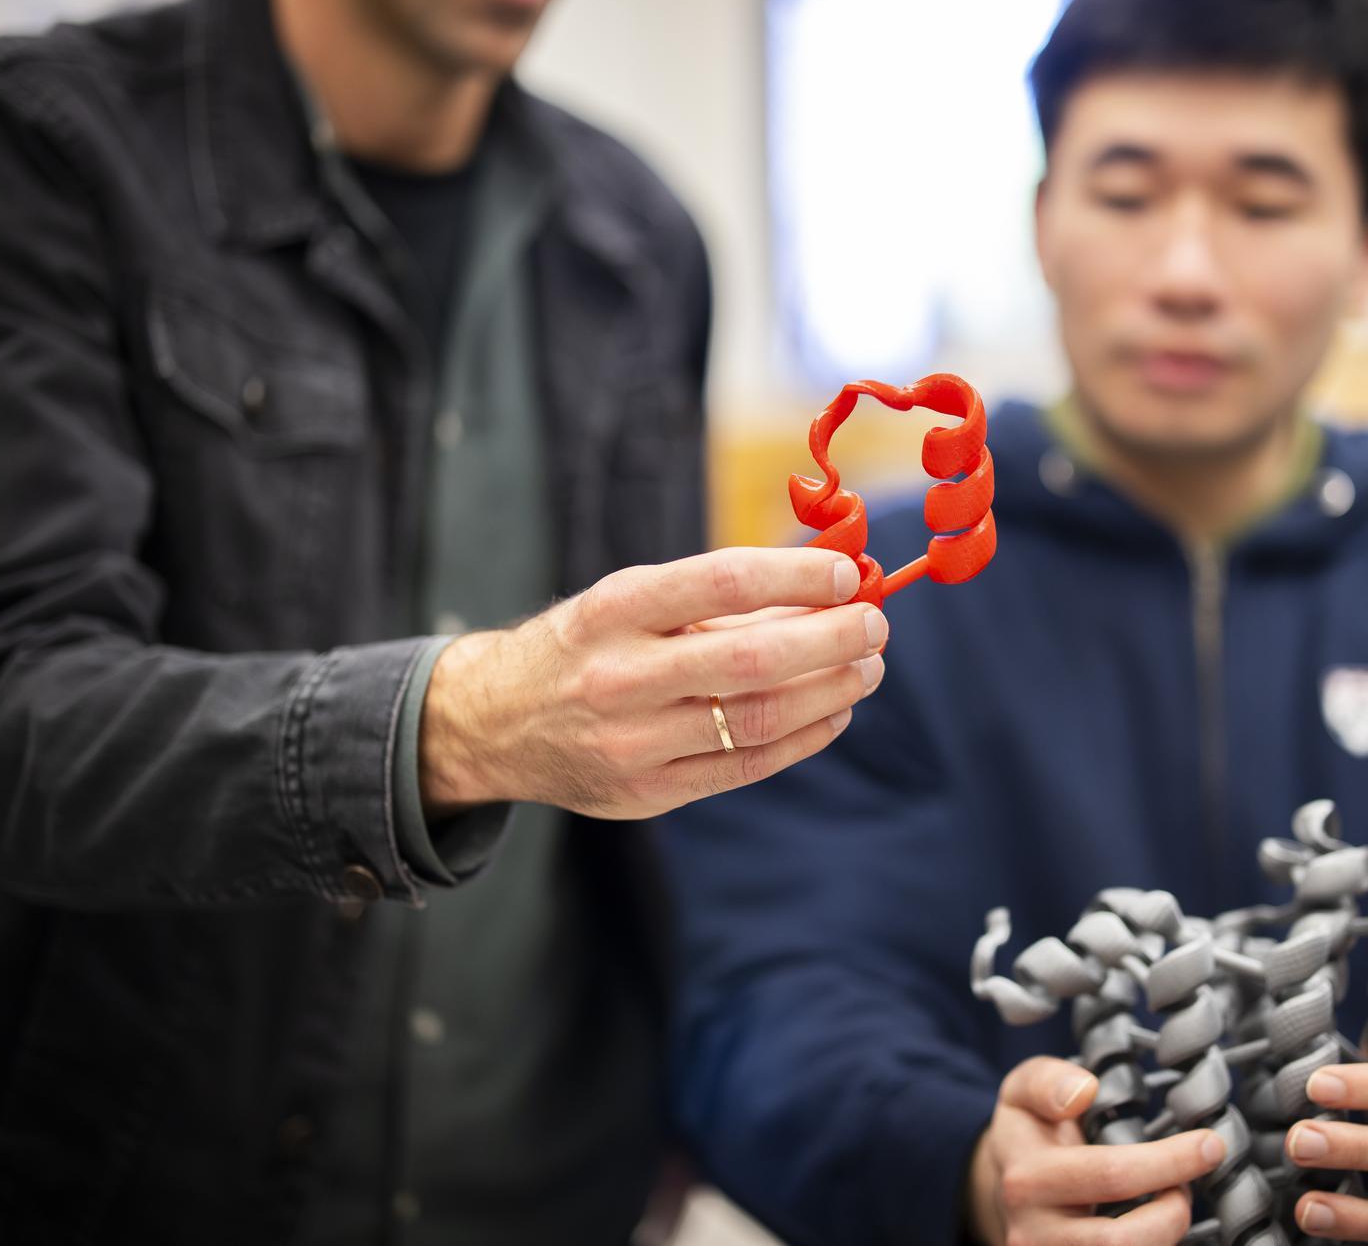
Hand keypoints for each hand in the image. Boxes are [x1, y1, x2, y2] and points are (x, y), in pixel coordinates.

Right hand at [419, 547, 885, 818]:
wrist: (494, 723)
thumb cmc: (584, 645)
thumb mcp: (628, 601)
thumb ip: (718, 597)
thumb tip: (826, 586)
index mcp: (612, 609)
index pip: (723, 582)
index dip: (797, 576)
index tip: (847, 573)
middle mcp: (619, 677)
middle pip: (751, 660)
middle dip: (831, 639)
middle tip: (874, 624)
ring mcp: (632, 744)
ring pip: (758, 719)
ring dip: (831, 691)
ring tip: (867, 666)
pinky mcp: (648, 794)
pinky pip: (747, 767)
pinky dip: (806, 736)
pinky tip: (836, 710)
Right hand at [967, 1055, 1224, 1245]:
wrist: (1001, 1189)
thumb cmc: (1026, 1135)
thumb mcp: (1021, 1091)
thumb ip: (1046, 1081)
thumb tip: (1085, 1091)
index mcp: (1026, 1178)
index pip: (1109, 1175)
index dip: (1169, 1162)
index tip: (1209, 1144)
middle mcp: (1031, 1232)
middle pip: (1120, 1240)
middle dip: (1174, 1211)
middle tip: (1186, 1185)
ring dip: (1164, 1235)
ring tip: (1170, 1204)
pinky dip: (1152, 1243)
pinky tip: (1154, 1225)